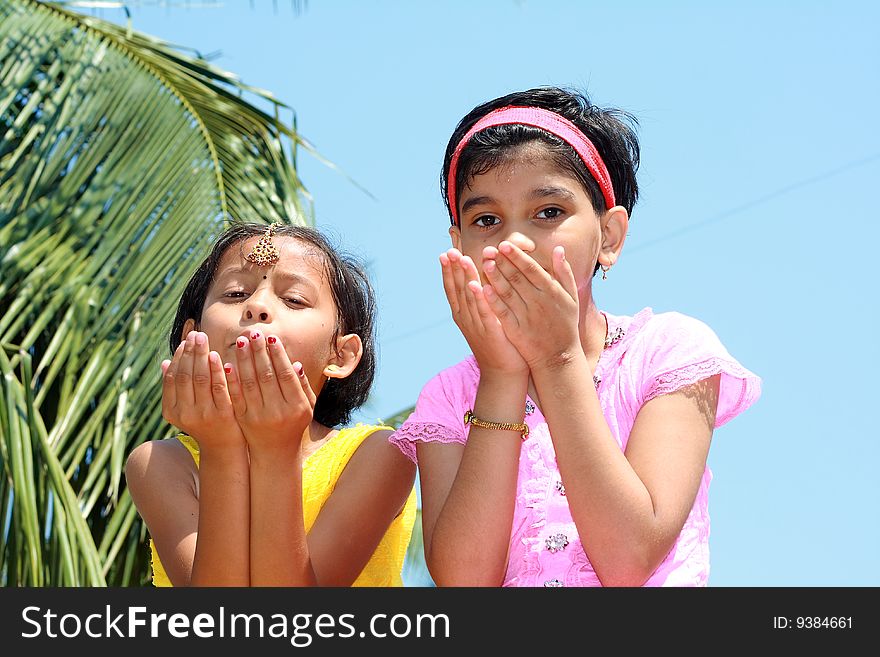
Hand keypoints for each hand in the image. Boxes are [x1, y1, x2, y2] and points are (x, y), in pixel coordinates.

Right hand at [161, 330, 245, 449]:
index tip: (185, 342)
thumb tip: (165, 362)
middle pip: (186, 376)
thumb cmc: (204, 422)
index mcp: (172, 411)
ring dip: (201, 356)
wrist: (224, 448)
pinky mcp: (223, 414)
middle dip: (190, 352)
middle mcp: (185, 413)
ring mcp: (204, 414)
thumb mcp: (184, 408)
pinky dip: (216, 370)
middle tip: (195, 334)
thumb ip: (175, 388)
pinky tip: (216, 356)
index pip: (173, 378)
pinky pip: (219, 387)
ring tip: (203, 339)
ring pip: (200, 379)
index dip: (178, 358)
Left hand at [224, 331, 316, 456]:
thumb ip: (303, 385)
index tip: (271, 338)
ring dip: (244, 360)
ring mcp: (259, 416)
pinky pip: (236, 396)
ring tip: (240, 342)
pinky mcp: (243, 419)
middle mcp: (278, 411)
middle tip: (253, 334)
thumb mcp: (308, 406)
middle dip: (259, 352)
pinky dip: (231, 379)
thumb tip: (295, 363)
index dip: (278, 356)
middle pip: (266, 376)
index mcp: (296, 406)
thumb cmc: (294, 424)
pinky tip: (227, 364)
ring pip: (249, 383)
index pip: (285, 375)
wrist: (275, 452)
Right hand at [440, 248, 527, 375]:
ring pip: (467, 296)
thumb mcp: (485, 319)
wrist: (503, 373)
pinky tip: (474, 284)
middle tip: (448, 250)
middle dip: (452, 269)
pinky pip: (483, 311)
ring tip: (460, 259)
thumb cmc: (498, 344)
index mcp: (464, 314)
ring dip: (463, 276)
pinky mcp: (489, 331)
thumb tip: (481, 281)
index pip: (453, 288)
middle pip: (456, 289)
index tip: (445, 253)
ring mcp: (475, 325)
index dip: (449, 271)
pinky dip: (478, 298)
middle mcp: (465, 318)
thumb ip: (482, 301)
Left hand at [480, 243, 581, 370]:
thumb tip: (558, 249)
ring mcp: (527, 316)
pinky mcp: (517, 330)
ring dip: (496, 278)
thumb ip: (564, 272)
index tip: (504, 244)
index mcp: (551, 291)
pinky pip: (503, 313)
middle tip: (488, 249)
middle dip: (502, 263)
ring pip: (508, 293)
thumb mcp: (571, 297)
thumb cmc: (565, 324)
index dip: (517, 257)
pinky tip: (483, 289)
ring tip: (484, 263)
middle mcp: (539, 302)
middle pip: (517, 278)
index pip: (531, 269)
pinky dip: (494, 301)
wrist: (559, 357)